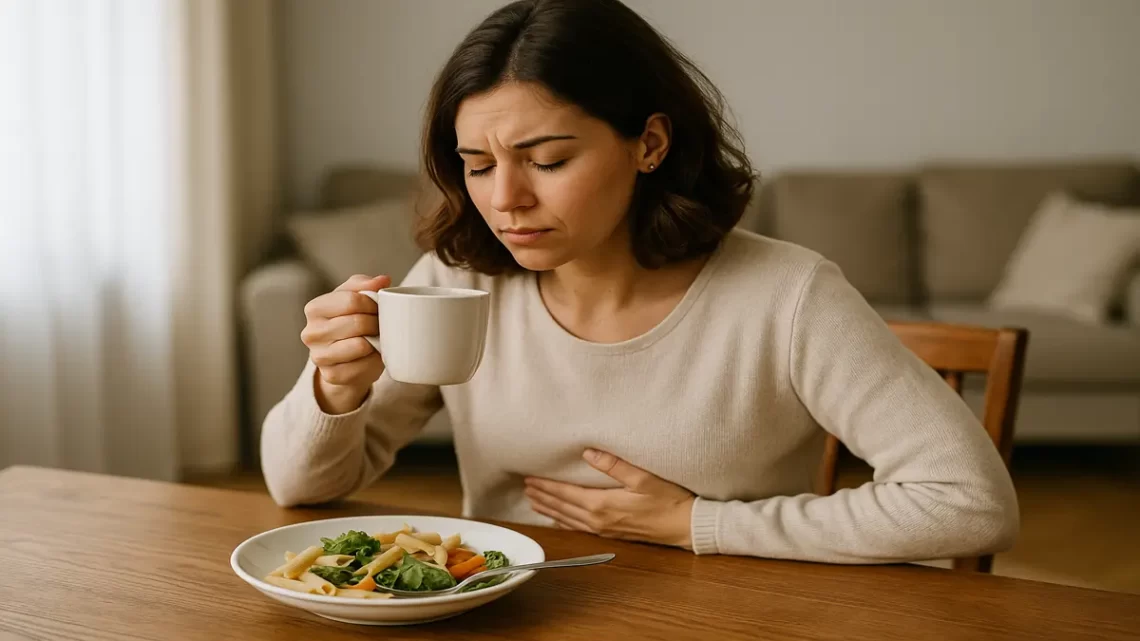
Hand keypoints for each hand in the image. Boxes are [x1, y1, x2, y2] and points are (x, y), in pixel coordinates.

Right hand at [301, 274, 390, 413]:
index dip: (373, 304)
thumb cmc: (350, 321)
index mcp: (314, 308)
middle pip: (358, 322)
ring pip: (360, 345)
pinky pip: (362, 367)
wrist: (347, 358)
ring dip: (376, 342)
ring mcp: (319, 356)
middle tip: (381, 325)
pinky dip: (373, 361)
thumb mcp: (354, 297)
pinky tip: (371, 356)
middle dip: (376, 323)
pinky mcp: (332, 375)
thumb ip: (366, 285)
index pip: (352, 300)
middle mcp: (311, 332)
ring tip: (376, 339)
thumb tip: (383, 280)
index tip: (379, 308)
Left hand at [524, 449, 695, 548]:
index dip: (547, 485)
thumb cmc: (668, 499)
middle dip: (543, 496)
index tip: (530, 477)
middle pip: (562, 507)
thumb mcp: (643, 477)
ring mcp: (604, 529)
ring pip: (568, 519)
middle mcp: (599, 519)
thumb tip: (588, 452)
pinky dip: (564, 522)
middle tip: (526, 487)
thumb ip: (614, 465)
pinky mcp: (611, 533)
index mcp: (603, 505)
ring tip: (533, 501)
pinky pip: (579, 528)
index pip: (566, 493)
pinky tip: (558, 520)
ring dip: (549, 509)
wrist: (685, 526)